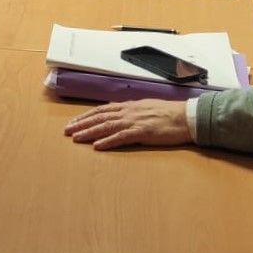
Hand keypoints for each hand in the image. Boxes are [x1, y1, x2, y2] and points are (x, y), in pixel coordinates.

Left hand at [64, 100, 192, 150]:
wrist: (186, 117)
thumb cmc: (169, 113)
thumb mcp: (147, 108)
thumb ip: (132, 111)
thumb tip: (120, 114)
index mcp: (129, 106)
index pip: (102, 110)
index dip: (86, 116)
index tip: (73, 121)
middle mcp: (128, 112)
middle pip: (99, 117)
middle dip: (82, 124)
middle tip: (67, 131)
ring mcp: (134, 122)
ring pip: (106, 126)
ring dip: (89, 132)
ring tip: (76, 138)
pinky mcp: (142, 133)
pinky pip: (121, 137)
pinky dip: (108, 141)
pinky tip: (97, 146)